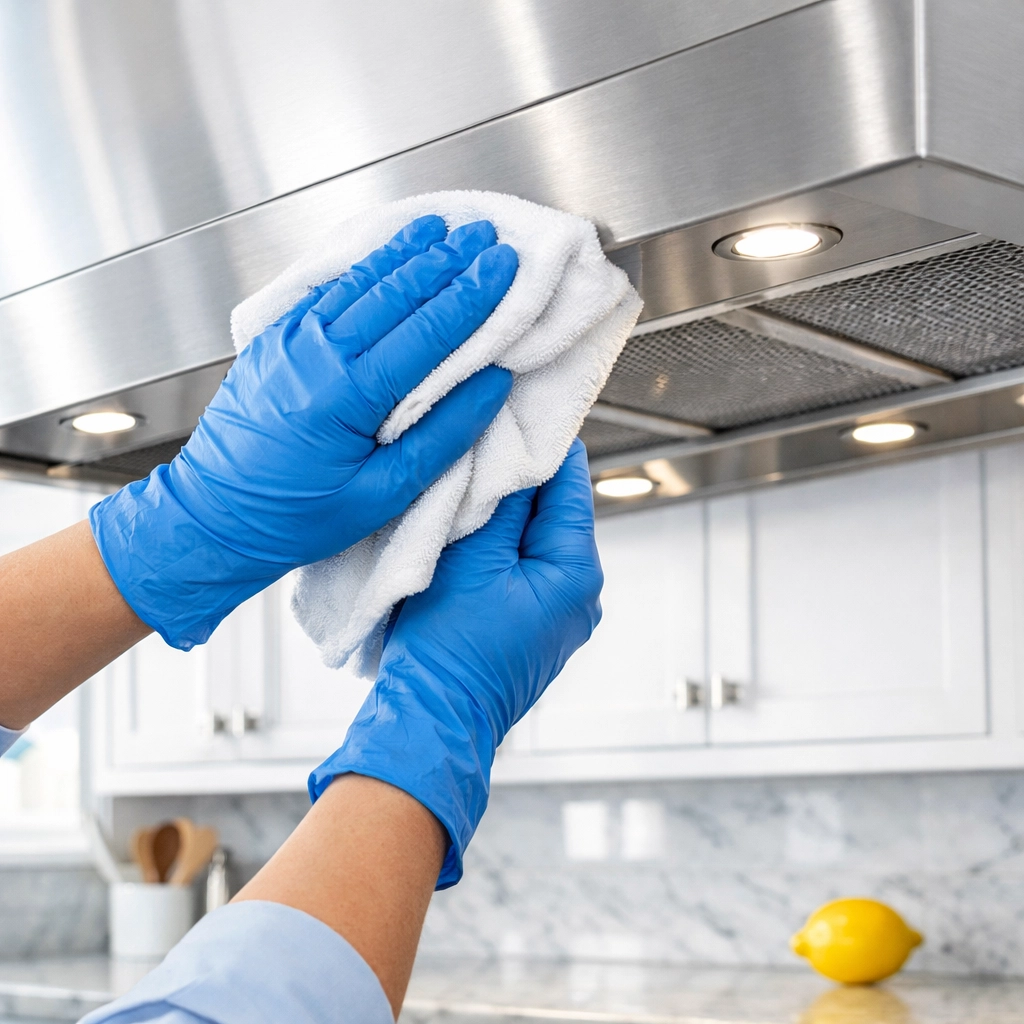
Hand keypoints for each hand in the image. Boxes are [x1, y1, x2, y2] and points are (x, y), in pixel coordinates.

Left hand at [90, 216, 517, 648]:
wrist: (213, 516)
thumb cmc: (297, 517)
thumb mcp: (381, 496)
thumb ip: (441, 438)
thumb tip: (490, 385)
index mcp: (350, 395)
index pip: (427, 329)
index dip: (471, 294)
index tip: (503, 266)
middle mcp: (319, 354)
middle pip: (397, 292)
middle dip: (448, 260)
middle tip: (486, 237)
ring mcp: (291, 340)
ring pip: (361, 282)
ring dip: (407, 253)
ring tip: (444, 230)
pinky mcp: (275, 339)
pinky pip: (328, 291)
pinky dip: (364, 267)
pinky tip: (385, 253)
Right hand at [310, 439, 602, 885]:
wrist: (431, 720)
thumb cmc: (449, 648)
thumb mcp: (473, 557)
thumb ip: (501, 498)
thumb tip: (515, 446)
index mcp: (577, 573)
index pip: (570, 484)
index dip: (543, 442)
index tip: (518, 408)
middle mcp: (580, 594)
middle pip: (554, 510)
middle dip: (519, 478)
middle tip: (481, 443)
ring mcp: (559, 615)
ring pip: (535, 539)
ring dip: (506, 513)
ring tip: (468, 485)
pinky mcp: (534, 627)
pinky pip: (522, 568)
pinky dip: (500, 546)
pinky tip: (469, 532)